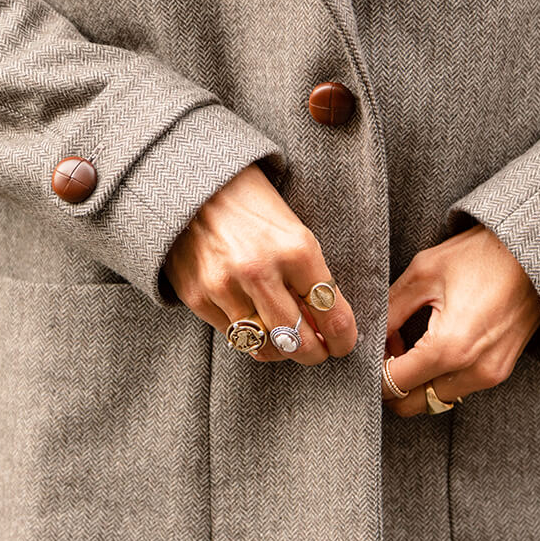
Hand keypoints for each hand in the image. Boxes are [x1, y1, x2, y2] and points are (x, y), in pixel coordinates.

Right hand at [161, 163, 357, 362]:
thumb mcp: (295, 232)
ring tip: (288, 340)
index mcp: (296, 250)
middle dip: (315, 353)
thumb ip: (311, 278)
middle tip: (319, 351)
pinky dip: (250, 336)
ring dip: (282, 350)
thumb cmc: (255, 208)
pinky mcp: (197, 296)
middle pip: (298, 341)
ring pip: (264, 346)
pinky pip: (234, 336)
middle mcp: (260, 270)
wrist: (196, 186)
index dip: (343, 339)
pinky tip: (257, 322)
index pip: (331, 315)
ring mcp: (225, 286)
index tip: (343, 344)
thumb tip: (325, 326)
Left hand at [383, 224, 539, 415]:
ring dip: (417, 382)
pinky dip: (439, 377)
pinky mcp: (501, 371)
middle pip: (413, 404)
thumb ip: (390, 310)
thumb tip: (371, 336)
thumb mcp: (423, 273)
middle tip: (387, 352)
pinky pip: (458, 388)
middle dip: (393, 384)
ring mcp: (491, 375)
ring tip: (410, 346)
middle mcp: (473, 371)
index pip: (393, 384)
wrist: (534, 253)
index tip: (370, 351)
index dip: (374, 371)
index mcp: (449, 348)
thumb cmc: (480, 255)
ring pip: (435, 399)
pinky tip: (435, 347)